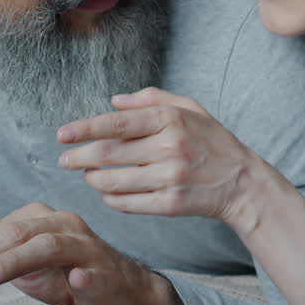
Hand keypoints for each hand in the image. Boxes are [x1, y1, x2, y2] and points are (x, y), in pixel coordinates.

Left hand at [0, 203, 185, 304]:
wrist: (123, 293)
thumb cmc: (69, 273)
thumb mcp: (19, 259)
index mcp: (40, 220)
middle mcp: (63, 226)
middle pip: (17, 233)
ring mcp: (87, 249)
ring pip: (50, 246)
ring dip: (17, 261)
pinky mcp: (106, 275)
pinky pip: (93, 273)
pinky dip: (83, 278)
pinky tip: (73, 283)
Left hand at [57, 87, 269, 232]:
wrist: (242, 182)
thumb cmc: (212, 141)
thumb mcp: (190, 109)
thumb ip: (151, 100)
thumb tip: (113, 101)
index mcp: (171, 120)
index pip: (117, 124)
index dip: (85, 129)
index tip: (62, 134)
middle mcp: (169, 148)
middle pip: (109, 154)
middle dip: (79, 157)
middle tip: (64, 160)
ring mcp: (170, 179)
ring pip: (112, 181)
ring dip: (93, 179)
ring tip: (88, 175)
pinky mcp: (170, 205)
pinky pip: (126, 203)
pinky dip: (110, 198)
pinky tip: (109, 191)